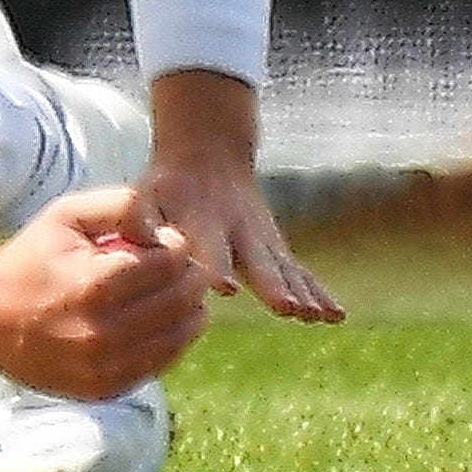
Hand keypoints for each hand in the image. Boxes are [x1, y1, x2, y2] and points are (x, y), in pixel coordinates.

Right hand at [0, 185, 209, 399]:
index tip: (167, 242)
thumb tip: (164, 229)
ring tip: (180, 295)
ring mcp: (103, 367)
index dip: (178, 247)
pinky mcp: (103, 388)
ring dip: (189, 312)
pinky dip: (170, 342)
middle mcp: (103, 332)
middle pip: (180, 302)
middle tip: (183, 268)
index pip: (169, 263)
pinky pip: (157, 365)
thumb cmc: (31, 259)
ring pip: (177, 338)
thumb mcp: (67, 214)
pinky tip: (162, 324)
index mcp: (95, 285)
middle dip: (191, 279)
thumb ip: (120, 205)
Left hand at [143, 70, 343, 323]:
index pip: (208, 244)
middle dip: (270, 284)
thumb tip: (135, 241)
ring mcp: (261, 239)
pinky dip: (317, 292)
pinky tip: (336, 316)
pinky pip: (299, 272)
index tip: (223, 285)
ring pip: (284, 268)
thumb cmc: (166, 187)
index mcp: (201, 219)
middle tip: (286, 307)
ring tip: (315, 316)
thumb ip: (138, 219)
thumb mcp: (144, 195)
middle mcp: (238, 229)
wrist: (206, 154)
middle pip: (256, 260)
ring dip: (301, 292)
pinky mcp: (275, 249)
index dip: (215, 264)